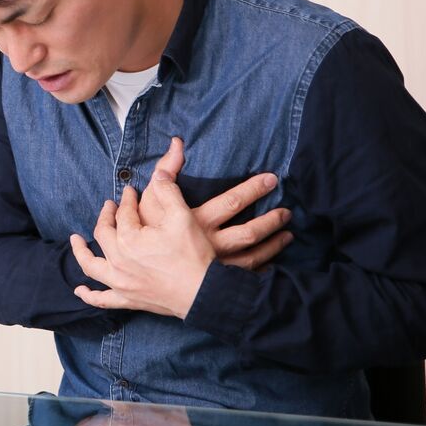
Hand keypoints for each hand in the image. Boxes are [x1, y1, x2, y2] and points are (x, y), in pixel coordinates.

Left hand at [69, 170, 215, 318]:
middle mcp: (118, 260)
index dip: (126, 199)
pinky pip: (101, 299)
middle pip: (103, 233)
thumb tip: (158, 172)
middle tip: (109, 206)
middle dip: (105, 216)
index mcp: (128, 238)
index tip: (130, 192)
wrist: (204, 292)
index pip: (122, 213)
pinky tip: (80, 291)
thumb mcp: (182, 216)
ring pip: (91, 265)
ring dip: (81, 251)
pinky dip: (89, 295)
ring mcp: (120, 282)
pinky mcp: (128, 300)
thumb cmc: (193, 254)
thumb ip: (168, 190)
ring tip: (76, 240)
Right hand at [141, 137, 292, 270]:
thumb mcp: (151, 200)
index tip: (272, 179)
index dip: (254, 189)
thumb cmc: (144, 236)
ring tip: (288, 235)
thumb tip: (177, 143)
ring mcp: (215, 266)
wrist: (137, 274)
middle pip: (250, 231)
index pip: (234, 201)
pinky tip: (270, 268)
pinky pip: (244, 277)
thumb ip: (166, 169)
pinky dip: (260, 272)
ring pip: (253, 256)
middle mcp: (211, 244)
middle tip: (288, 211)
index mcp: (199, 222)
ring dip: (274, 245)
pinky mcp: (214, 282)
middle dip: (272, 220)